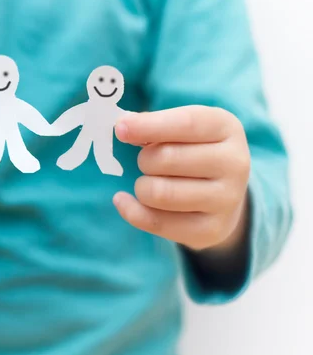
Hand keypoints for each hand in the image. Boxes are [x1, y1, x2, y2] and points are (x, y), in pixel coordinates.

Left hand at [113, 106, 250, 251]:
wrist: (223, 194)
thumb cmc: (192, 150)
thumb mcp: (182, 128)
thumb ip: (155, 124)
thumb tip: (124, 127)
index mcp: (226, 128)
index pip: (186, 124)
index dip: (149, 126)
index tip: (120, 128)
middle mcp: (234, 163)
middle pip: (167, 159)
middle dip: (144, 160)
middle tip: (146, 162)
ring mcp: (227, 199)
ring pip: (160, 193)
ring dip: (141, 186)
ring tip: (147, 182)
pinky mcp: (211, 230)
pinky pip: (157, 222)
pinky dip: (132, 211)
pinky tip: (124, 200)